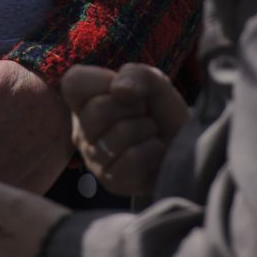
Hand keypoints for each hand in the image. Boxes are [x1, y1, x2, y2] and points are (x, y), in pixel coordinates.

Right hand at [60, 62, 188, 198]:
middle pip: (98, 109)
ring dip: (147, 130)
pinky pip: (133, 158)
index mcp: (84, 102)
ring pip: (120, 134)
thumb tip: (118, 90)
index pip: (73, 82)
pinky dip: (153, 151)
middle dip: (134, 108)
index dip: (102, 81)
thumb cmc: (162, 112)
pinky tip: (152, 154)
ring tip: (149, 135)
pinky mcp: (111, 181)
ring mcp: (94, 158)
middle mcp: (82, 131)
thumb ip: (137, 75)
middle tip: (143, 114)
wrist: (184, 145)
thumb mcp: (156, 83)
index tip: (121, 90)